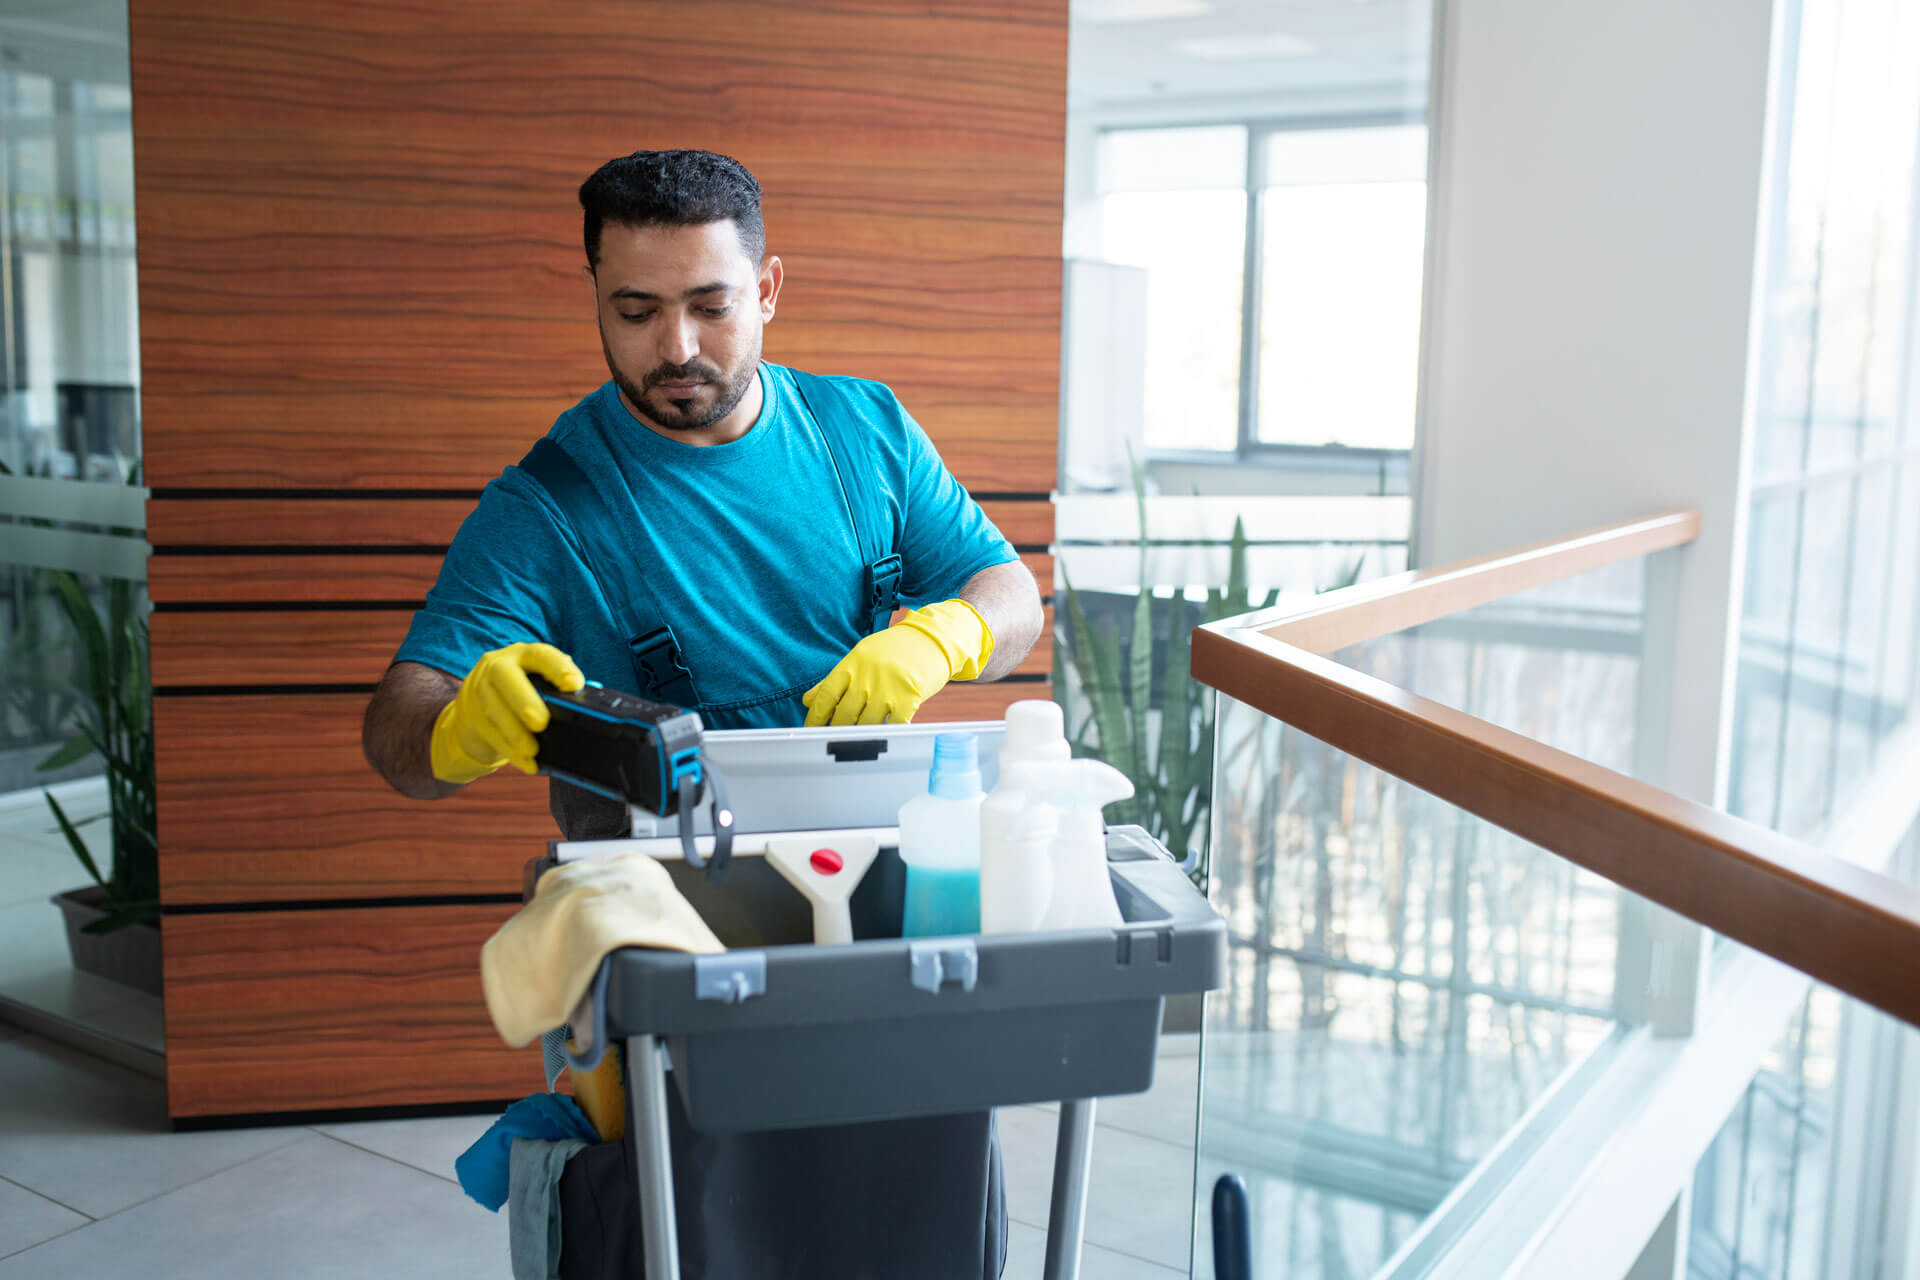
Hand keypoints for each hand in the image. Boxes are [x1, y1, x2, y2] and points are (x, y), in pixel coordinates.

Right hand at [430, 642, 584, 783]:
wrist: (476, 707)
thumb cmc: (522, 693)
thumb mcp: (538, 683)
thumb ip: (559, 689)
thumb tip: (589, 699)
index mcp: (522, 655)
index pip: (539, 654)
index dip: (557, 667)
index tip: (573, 685)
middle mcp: (496, 666)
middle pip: (504, 676)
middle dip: (523, 699)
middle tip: (542, 723)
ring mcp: (479, 690)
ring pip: (493, 709)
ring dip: (515, 732)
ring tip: (533, 749)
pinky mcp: (470, 716)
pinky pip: (489, 733)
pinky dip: (509, 750)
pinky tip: (526, 762)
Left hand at [803, 600, 993, 726]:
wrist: (930, 639)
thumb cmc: (893, 650)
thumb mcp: (860, 657)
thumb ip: (834, 679)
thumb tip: (808, 700)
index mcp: (852, 664)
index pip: (826, 696)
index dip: (816, 717)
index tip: (811, 730)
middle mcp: (867, 676)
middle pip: (844, 713)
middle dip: (836, 730)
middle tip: (833, 739)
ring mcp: (888, 688)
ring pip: (865, 723)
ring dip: (859, 735)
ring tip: (855, 742)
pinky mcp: (908, 698)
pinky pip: (892, 725)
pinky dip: (885, 734)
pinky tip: (881, 738)